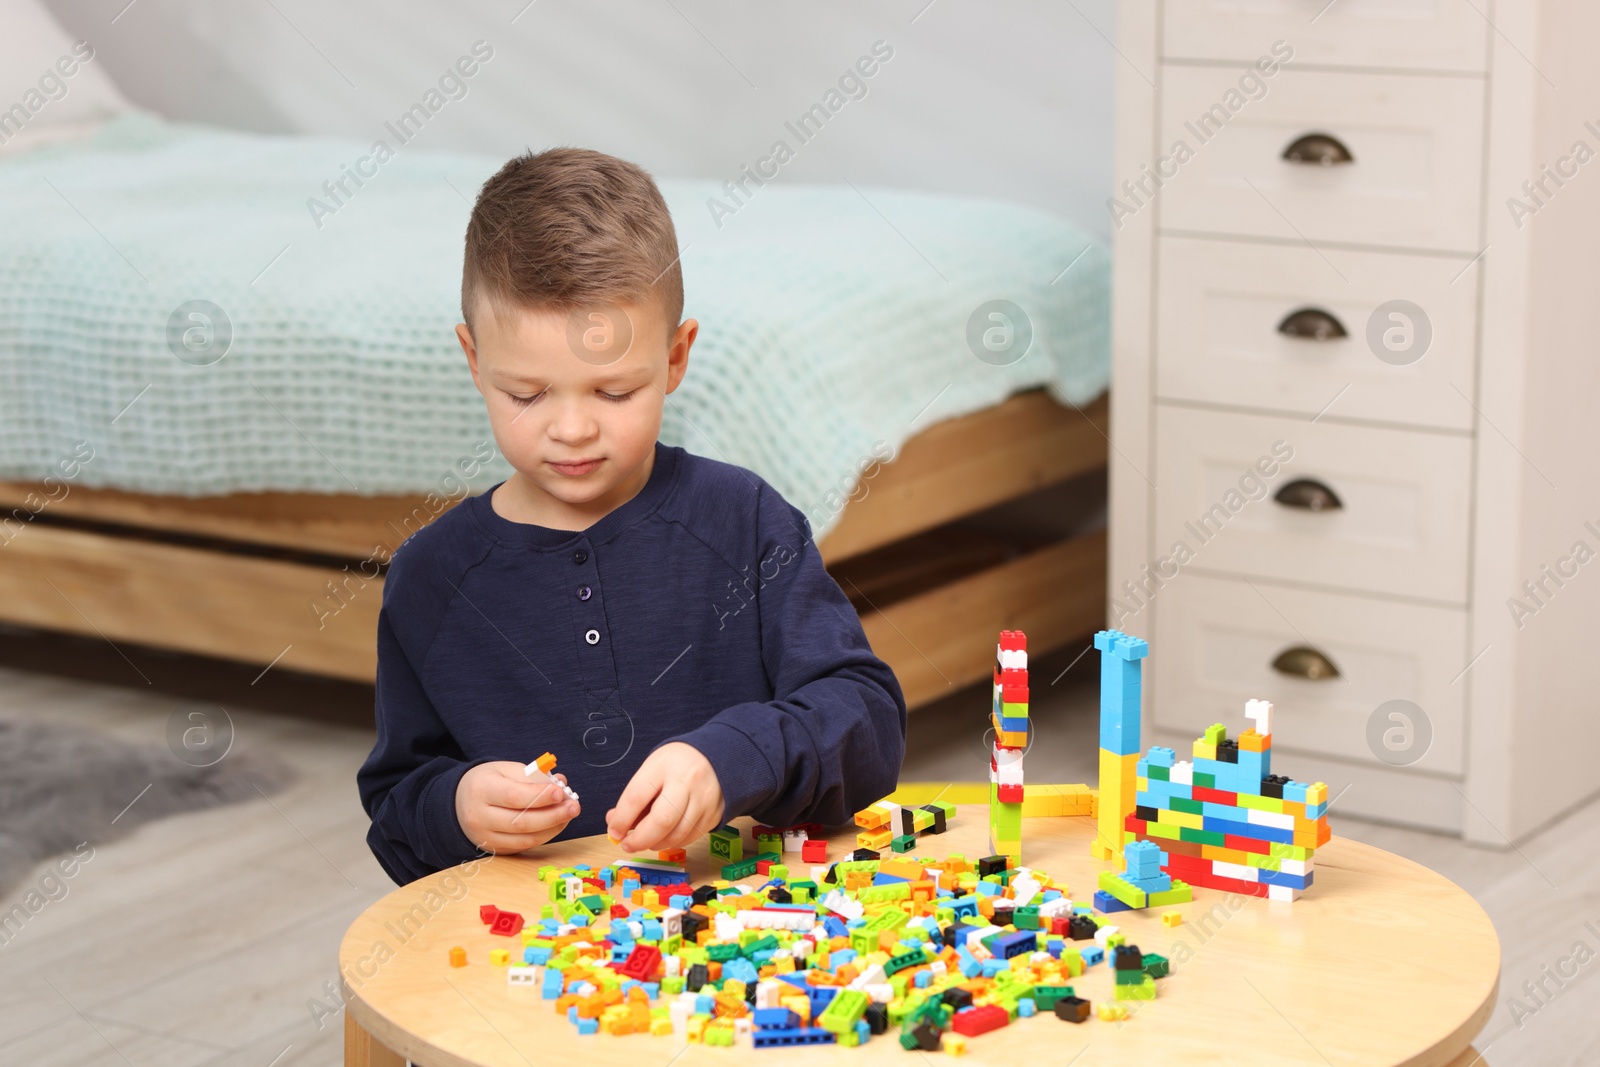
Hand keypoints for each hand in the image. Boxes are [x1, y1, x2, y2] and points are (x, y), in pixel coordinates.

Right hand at [455, 761, 578, 853]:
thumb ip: (533, 776)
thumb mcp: (505, 770)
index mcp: (481, 790)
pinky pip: (523, 846)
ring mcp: (486, 837)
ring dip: (553, 828)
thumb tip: (560, 784)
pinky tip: (556, 824)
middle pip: (521, 822)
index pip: (513, 796)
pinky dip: (544, 836)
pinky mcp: (494, 849)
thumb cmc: (487, 782)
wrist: (458, 803)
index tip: (561, 792)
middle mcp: (480, 816)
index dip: (539, 796)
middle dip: (553, 815)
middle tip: (574, 806)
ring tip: (569, 814)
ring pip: (525, 838)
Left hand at [605, 742, 723, 852]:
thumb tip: (616, 824)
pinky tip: (664, 837)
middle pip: (662, 821)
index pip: (637, 797)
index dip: (621, 820)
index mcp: (664, 765)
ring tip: (645, 841)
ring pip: (677, 834)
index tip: (614, 832)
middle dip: (640, 839)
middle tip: (627, 845)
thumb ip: (634, 797)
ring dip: (655, 844)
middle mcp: (687, 781)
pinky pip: (689, 838)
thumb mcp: (652, 770)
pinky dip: (672, 842)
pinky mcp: (713, 814)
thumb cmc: (676, 765)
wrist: (714, 757)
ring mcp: (704, 799)